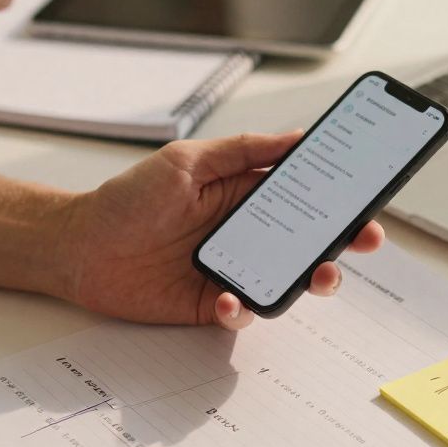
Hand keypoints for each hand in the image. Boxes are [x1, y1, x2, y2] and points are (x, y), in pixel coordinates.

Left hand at [51, 132, 383, 328]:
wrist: (78, 247)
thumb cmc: (127, 198)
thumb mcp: (187, 161)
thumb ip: (243, 150)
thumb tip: (297, 137)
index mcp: (246, 194)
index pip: (305, 194)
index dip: (340, 197)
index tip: (369, 197)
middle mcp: (246, 232)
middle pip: (309, 239)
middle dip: (343, 241)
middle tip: (364, 240)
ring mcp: (232, 268)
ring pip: (286, 279)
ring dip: (307, 279)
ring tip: (315, 276)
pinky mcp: (210, 303)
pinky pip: (241, 310)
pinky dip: (240, 307)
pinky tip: (225, 297)